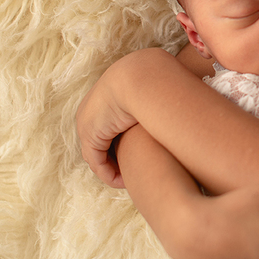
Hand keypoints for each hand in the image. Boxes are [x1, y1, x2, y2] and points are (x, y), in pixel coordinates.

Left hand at [76, 56, 141, 187]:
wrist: (142, 77)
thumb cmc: (154, 81)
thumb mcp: (152, 94)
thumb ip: (153, 104)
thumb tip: (171, 108)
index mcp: (105, 96)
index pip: (109, 127)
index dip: (122, 143)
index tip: (139, 153)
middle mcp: (92, 110)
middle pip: (101, 142)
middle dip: (115, 158)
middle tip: (133, 171)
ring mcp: (88, 123)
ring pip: (98, 155)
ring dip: (113, 170)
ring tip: (130, 180)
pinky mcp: (90, 135)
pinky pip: (98, 162)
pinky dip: (110, 174)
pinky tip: (124, 181)